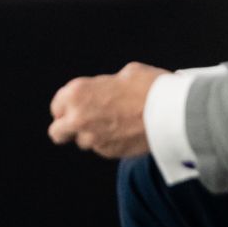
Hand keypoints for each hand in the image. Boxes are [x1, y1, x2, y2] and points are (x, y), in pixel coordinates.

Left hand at [47, 63, 166, 157]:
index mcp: (77, 93)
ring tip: (113, 124)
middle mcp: (78, 118)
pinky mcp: (109, 152)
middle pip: (58, 132)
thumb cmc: (149, 87)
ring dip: (92, 135)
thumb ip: (106, 85)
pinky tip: (126, 131)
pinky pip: (103, 149)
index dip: (66, 106)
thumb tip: (109, 90)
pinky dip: (110, 143)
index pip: (57, 106)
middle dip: (66, 128)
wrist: (170, 112)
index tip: (76, 107)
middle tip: (81, 123)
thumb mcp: (124, 74)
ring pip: (83, 142)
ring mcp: (93, 138)